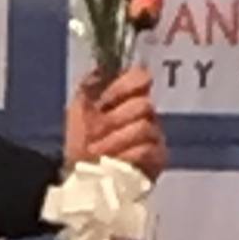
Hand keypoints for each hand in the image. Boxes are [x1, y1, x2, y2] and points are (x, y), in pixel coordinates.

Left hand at [64, 65, 165, 183]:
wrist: (81, 174)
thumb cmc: (82, 139)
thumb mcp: (80, 107)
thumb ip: (93, 83)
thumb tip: (105, 64)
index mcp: (129, 96)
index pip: (140, 77)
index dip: (123, 87)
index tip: (103, 102)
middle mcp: (146, 113)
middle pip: (143, 104)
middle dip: (114, 119)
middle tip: (94, 133)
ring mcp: (155, 136)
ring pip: (144, 127)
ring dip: (115, 140)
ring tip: (97, 151)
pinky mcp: (158, 158)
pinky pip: (148, 150)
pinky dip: (127, 155)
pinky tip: (113, 162)